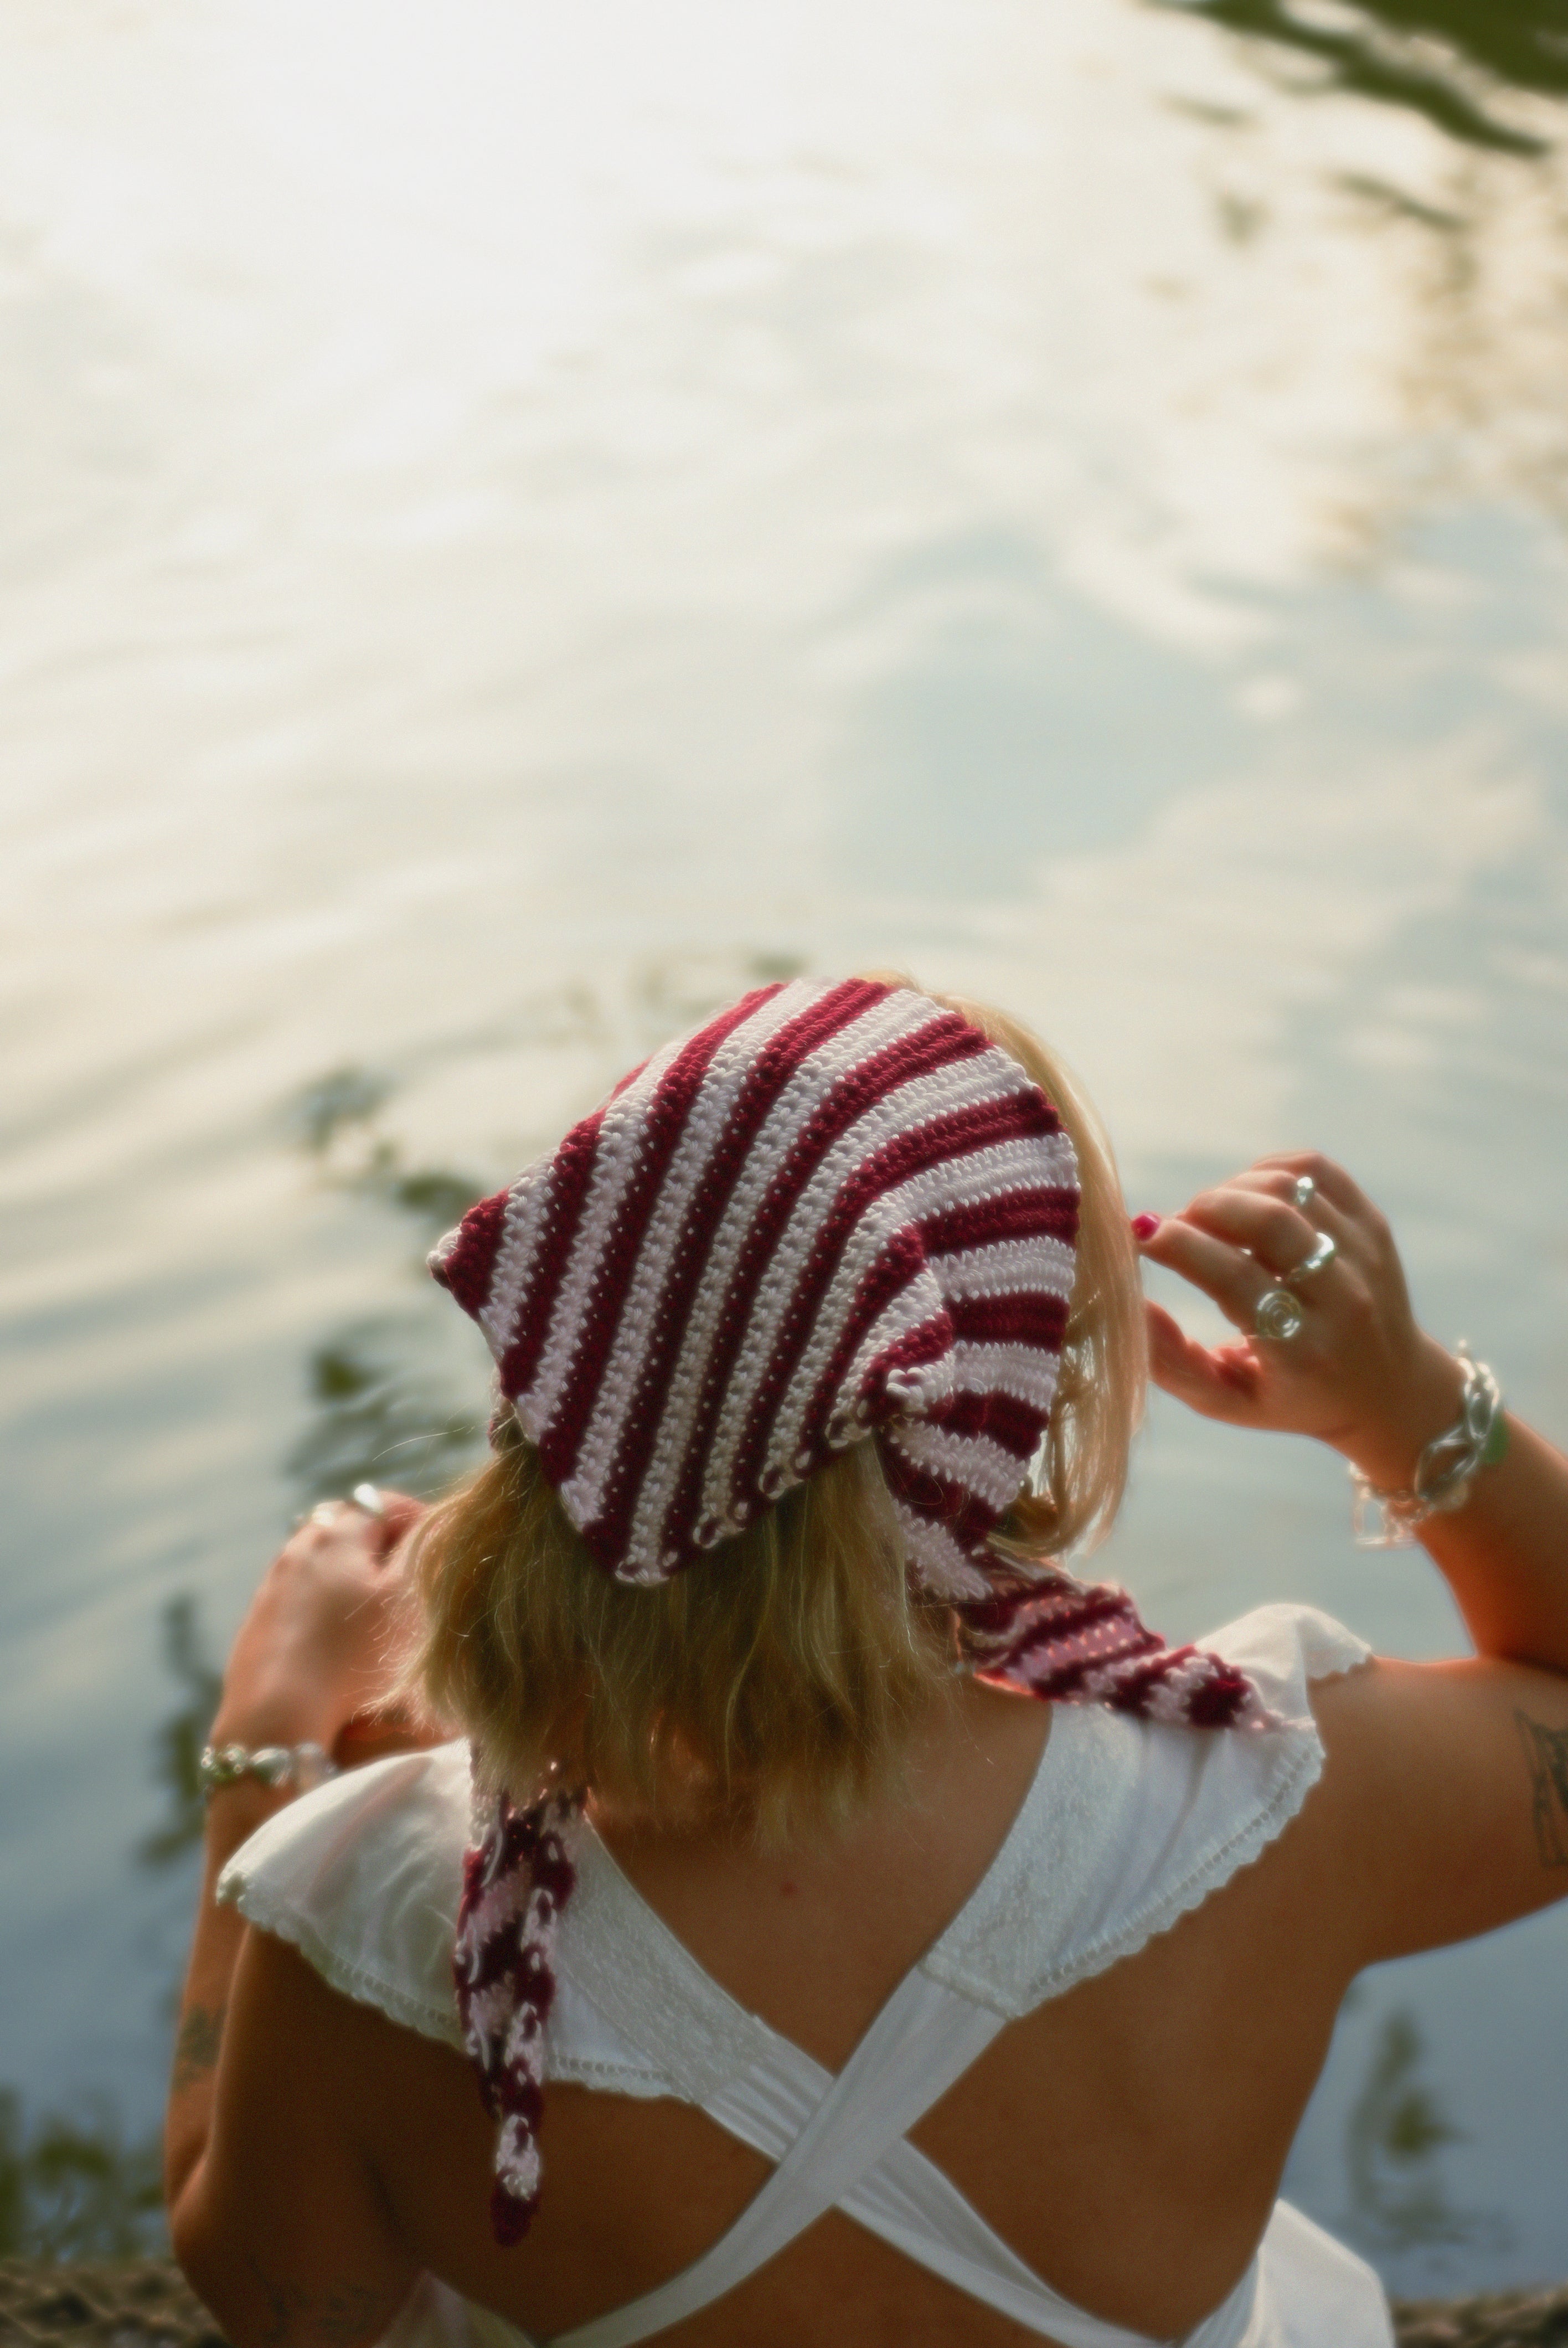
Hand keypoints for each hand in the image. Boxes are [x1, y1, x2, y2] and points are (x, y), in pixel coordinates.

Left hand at [211, 1492, 433, 1757]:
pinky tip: (337, 1642)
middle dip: (383, 1545)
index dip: (420, 1520)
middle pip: (349, 1527)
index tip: (440, 1551)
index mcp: (336, 1532)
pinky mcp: (259, 1623)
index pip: (385, 1503)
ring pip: (322, 1561)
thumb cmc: (352, 1653)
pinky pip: (301, 1597)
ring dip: (352, 1575)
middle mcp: (298, 1548)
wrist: (276, 1715)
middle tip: (411, 1581)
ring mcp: (273, 1586)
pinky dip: (325, 1605)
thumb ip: (424, 1549)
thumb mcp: (404, 1597)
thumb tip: (434, 1523)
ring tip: (377, 1614)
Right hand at [1136, 1152, 1463, 1488]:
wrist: (1390, 1393)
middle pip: (1268, 1221)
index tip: (1140, 1234)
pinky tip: (1250, 1197)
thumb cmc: (1291, 1399)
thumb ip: (1172, 1364)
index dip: (1178, 1246)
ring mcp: (1366, 1257)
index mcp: (1302, 1353)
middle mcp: (1343, 1301)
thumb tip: (1131, 1303)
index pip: (1234, 1279)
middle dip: (1205, 1208)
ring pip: (1290, 1188)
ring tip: (1212, 1217)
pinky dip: (1270, 1171)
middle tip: (1177, 1225)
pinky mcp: (1374, 1227)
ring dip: (1233, 1190)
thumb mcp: (1227, 1403)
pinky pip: (1318, 1170)